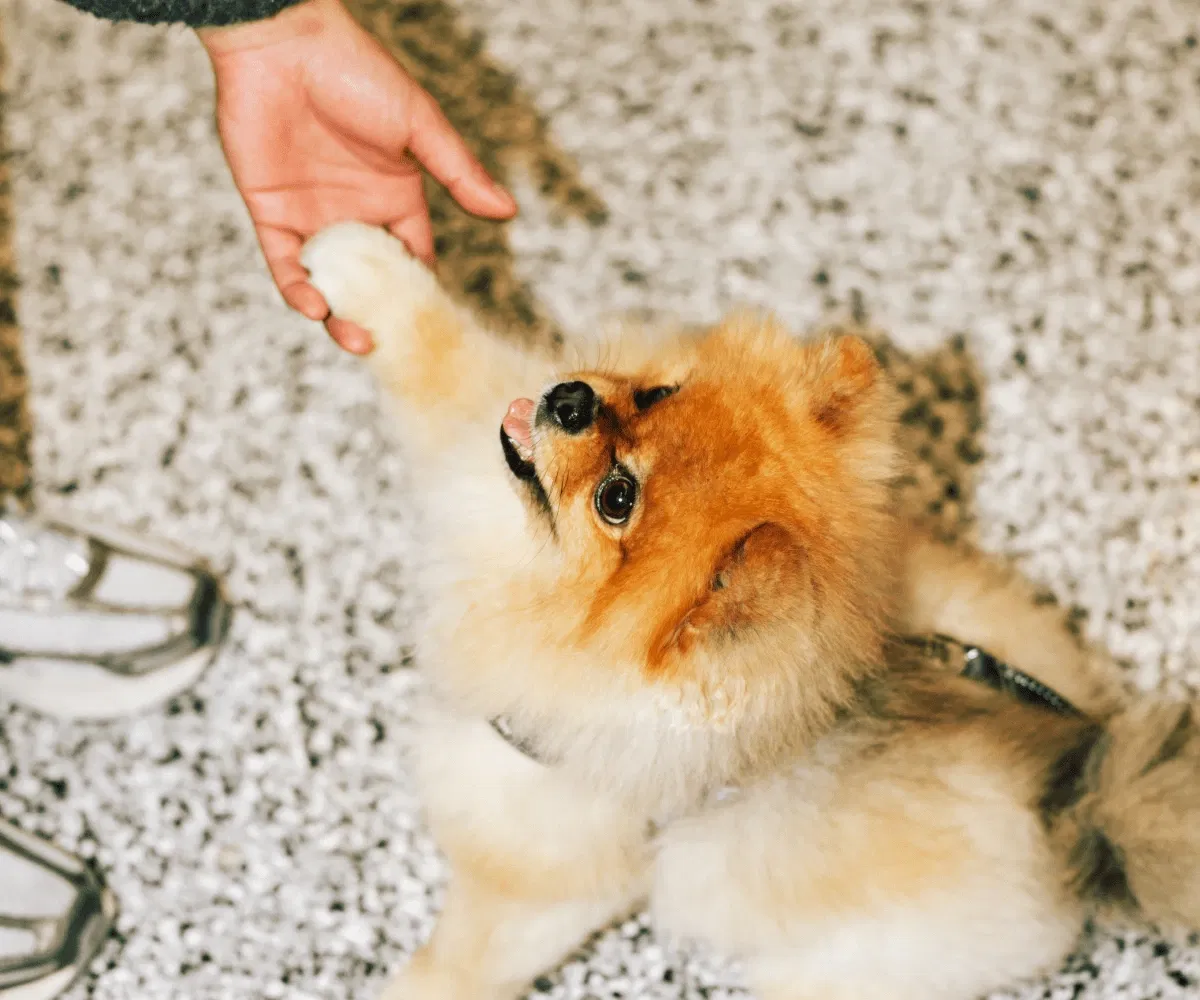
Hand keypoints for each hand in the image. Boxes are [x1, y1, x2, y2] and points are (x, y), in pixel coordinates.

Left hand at [197, 0, 515, 353]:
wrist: (282, 41)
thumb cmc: (356, 71)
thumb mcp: (419, 126)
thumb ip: (458, 172)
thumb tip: (508, 211)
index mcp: (397, 200)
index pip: (415, 261)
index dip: (423, 296)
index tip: (432, 327)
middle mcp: (357, 217)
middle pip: (372, 286)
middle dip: (381, 320)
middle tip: (389, 346)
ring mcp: (314, 220)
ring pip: (328, 287)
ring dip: (340, 319)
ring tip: (356, 340)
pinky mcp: (271, 215)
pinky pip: (285, 267)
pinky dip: (298, 292)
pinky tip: (315, 306)